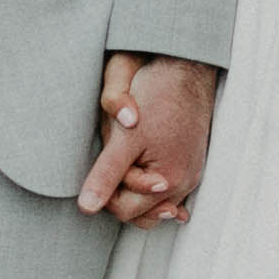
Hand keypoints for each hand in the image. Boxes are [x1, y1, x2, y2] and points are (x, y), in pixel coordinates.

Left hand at [81, 54, 218, 223]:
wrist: (187, 67)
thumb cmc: (157, 97)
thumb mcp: (124, 138)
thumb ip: (106, 175)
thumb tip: (86, 208)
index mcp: (169, 182)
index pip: (125, 211)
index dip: (105, 194)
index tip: (99, 168)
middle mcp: (185, 182)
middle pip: (141, 210)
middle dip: (122, 192)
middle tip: (110, 163)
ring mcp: (191, 171)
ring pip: (155, 200)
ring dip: (136, 188)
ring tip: (123, 163)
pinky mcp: (192, 160)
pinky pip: (169, 185)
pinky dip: (152, 181)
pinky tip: (142, 169)